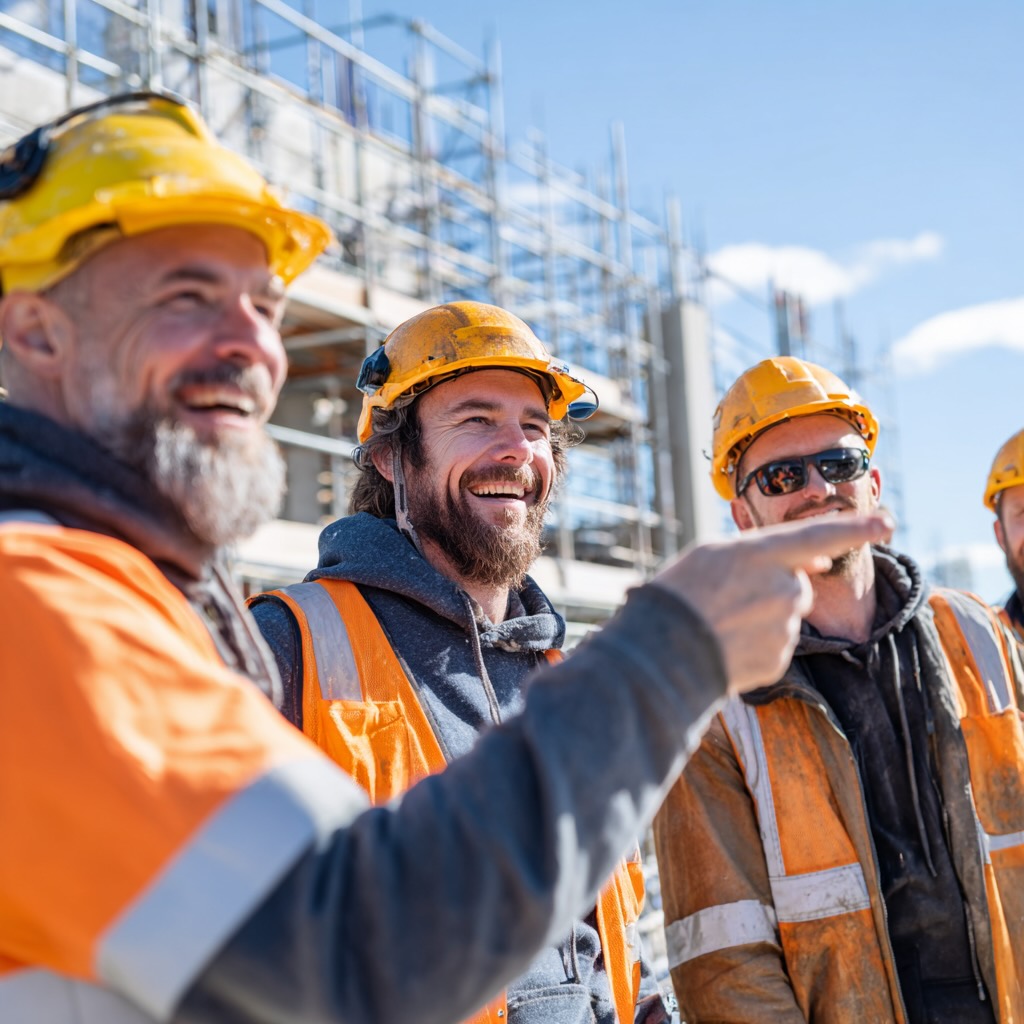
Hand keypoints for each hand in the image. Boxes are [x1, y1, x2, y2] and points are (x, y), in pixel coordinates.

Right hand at [651, 513, 892, 693]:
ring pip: (787, 616)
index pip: (822, 535)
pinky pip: (777, 645)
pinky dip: (757, 644)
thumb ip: (770, 554)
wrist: (662, 652)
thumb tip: (818, 564)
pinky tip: (728, 644)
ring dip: (762, 618)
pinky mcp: (780, 658)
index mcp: (762, 553)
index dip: (857, 527)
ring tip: (720, 623)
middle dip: (773, 589)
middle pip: (797, 584)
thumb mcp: (715, 556)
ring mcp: (784, 626)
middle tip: (729, 599)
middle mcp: (783, 588)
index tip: (887, 522)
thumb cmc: (680, 594)